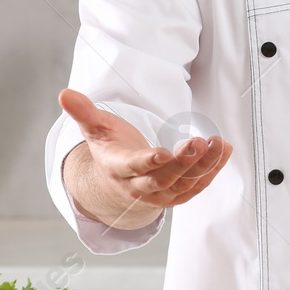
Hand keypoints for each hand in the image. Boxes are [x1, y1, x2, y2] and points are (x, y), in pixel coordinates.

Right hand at [59, 88, 230, 228]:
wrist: (116, 182)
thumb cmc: (109, 148)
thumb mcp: (95, 128)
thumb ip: (84, 112)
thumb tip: (64, 94)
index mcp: (117, 168)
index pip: (133, 167)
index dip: (148, 162)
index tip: (163, 153)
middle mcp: (138, 186)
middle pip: (163, 178)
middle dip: (183, 162)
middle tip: (199, 142)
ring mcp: (159, 194)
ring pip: (184, 183)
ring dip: (204, 165)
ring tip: (218, 143)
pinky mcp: (176, 195)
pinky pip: (197, 185)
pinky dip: (213, 169)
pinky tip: (224, 150)